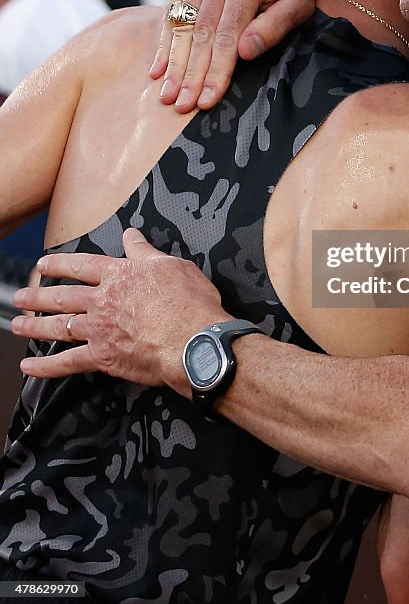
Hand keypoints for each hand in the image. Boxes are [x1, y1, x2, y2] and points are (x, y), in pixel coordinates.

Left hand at [11, 228, 227, 389]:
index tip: (44, 264)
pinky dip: (45, 366)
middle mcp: (102, 300)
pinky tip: (29, 367)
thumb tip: (132, 236)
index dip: (60, 264)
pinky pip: (67, 363)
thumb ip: (145, 252)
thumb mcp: (171, 265)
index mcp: (118, 275)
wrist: (194, 341)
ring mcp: (98, 330)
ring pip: (58, 326)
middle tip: (19, 296)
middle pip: (62, 296)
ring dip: (34, 325)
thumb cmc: (189, 302)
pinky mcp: (102, 357)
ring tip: (18, 323)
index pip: (82, 265)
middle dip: (37, 295)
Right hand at [151, 0, 315, 111]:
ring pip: (181, 26)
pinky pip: (172, 13)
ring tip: (167, 95)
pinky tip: (159, 71)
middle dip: (190, 74)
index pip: (226, 36)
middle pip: (199, 34)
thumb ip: (274, 27)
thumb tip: (245, 52)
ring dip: (173, 64)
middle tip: (181, 106)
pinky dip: (165, 44)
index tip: (207, 101)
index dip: (216, 72)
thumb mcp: (298, 5)